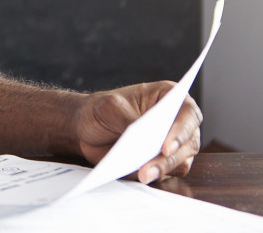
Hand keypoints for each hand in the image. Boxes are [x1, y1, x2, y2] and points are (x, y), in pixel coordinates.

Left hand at [75, 81, 201, 183]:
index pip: (187, 112)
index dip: (181, 130)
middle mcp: (177, 121)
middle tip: (150, 167)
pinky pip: (166, 173)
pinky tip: (139, 176)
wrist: (86, 128)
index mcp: (168, 97)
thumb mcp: (109, 106)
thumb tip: (142, 138)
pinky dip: (154, 175)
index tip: (166, 146)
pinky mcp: (163, 162)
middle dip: (169, 157)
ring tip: (143, 175)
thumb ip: (126, 118)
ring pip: (180, 161)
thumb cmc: (102, 109)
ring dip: (162, 169)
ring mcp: (173, 144)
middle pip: (187, 142)